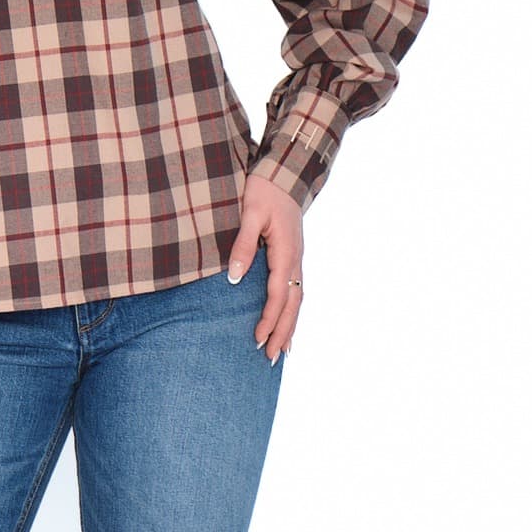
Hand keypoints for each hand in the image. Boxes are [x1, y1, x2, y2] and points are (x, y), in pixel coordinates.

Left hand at [227, 174, 303, 362]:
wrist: (285, 173)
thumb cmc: (264, 190)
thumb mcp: (249, 213)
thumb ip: (242, 244)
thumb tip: (234, 277)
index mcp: (285, 251)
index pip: (278, 293)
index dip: (268, 318)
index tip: (256, 338)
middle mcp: (296, 259)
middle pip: (293, 303)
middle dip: (282, 332)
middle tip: (270, 358)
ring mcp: (297, 259)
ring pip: (297, 299)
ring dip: (289, 326)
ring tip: (281, 352)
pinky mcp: (293, 257)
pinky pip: (296, 290)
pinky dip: (292, 311)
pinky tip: (286, 325)